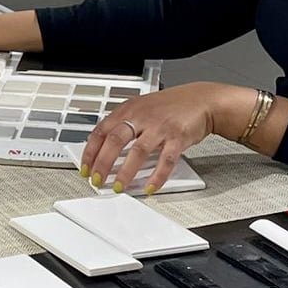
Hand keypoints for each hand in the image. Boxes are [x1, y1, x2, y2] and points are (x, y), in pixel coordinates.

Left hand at [80, 83, 238, 194]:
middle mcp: (142, 116)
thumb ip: (122, 124)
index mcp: (128, 110)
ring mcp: (160, 126)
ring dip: (125, 173)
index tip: (85, 168)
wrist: (202, 100)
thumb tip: (102, 149)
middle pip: (115, 141)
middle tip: (97, 181)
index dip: (90, 152)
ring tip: (119, 187)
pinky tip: (149, 187)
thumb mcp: (141, 108)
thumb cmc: (171, 106)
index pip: (101, 131)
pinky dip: (157, 176)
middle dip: (102, 164)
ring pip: (137, 151)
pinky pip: (165, 160)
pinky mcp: (178, 137)